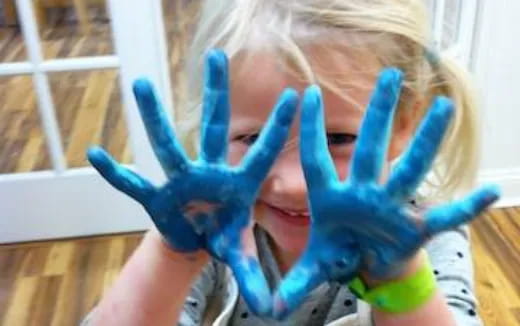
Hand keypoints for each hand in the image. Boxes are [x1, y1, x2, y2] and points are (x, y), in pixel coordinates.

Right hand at [87, 50, 298, 315]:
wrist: (198, 239)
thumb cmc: (223, 235)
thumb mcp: (240, 253)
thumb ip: (256, 275)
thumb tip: (274, 308)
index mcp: (238, 184)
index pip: (261, 154)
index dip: (276, 129)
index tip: (295, 97)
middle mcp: (209, 173)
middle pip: (213, 128)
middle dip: (216, 94)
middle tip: (216, 57)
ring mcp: (181, 181)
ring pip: (167, 143)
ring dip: (154, 116)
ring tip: (139, 83)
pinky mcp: (158, 196)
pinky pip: (133, 183)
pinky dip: (115, 173)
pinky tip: (94, 154)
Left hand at [272, 68, 499, 318]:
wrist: (368, 264)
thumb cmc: (339, 253)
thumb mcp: (316, 265)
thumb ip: (297, 279)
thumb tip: (271, 307)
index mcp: (332, 199)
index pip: (318, 159)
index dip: (313, 130)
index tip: (308, 94)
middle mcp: (363, 194)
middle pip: (370, 150)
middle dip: (377, 115)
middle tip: (388, 77)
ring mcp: (390, 206)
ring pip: (409, 169)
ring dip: (426, 141)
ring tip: (443, 108)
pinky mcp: (414, 226)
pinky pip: (444, 216)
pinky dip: (465, 208)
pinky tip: (490, 193)